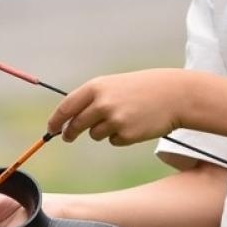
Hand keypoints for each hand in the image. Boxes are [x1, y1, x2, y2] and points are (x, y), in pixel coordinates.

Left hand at [50, 69, 193, 145]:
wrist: (175, 95)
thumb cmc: (143, 89)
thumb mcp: (115, 85)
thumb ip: (93, 98)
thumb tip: (70, 118)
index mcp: (97, 87)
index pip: (67, 107)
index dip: (56, 120)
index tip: (51, 128)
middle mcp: (102, 103)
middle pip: (76, 125)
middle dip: (70, 133)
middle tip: (69, 137)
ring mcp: (114, 120)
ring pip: (95, 135)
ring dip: (103, 131)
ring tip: (124, 118)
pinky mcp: (126, 134)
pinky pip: (113, 141)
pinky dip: (121, 136)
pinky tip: (136, 124)